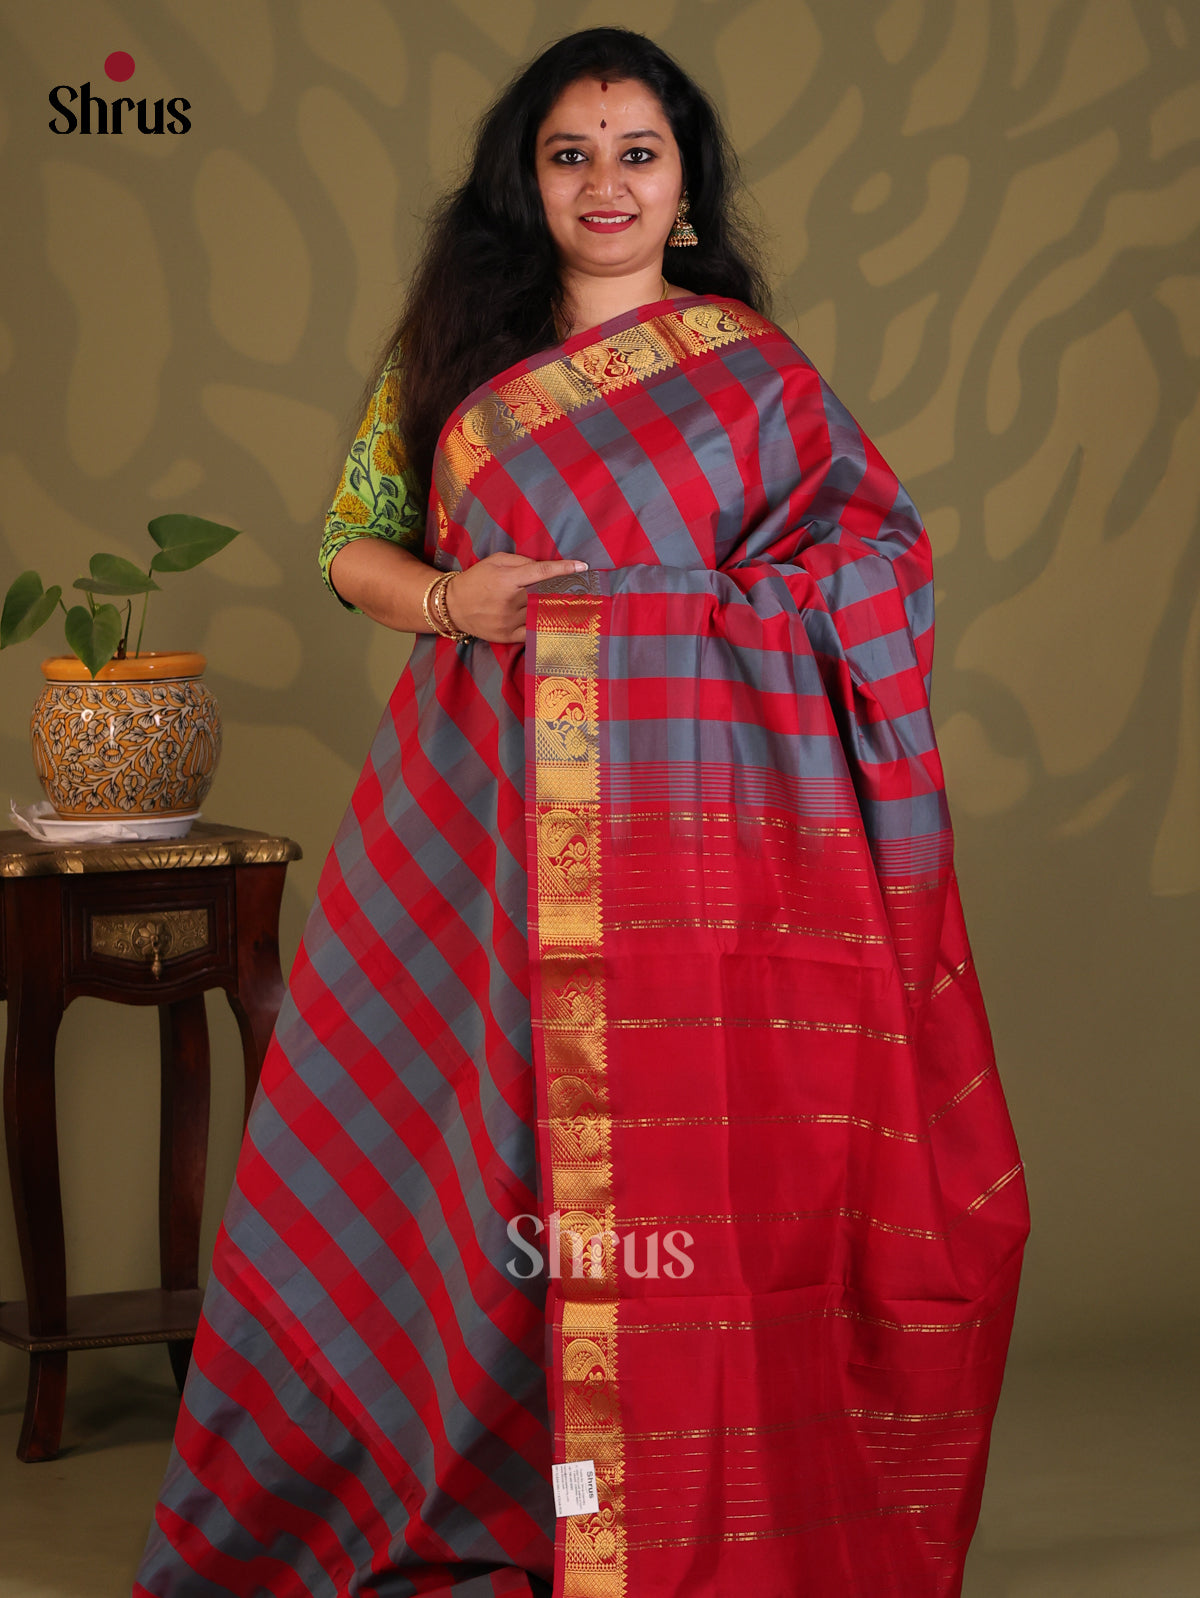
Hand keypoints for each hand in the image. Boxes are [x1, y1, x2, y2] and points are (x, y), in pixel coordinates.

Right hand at [443, 552, 588, 643]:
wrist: (452, 606)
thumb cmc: (476, 579)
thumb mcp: (495, 561)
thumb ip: (521, 562)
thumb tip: (544, 568)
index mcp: (506, 580)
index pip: (541, 573)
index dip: (564, 569)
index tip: (582, 567)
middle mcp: (509, 602)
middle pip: (545, 595)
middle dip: (564, 590)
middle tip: (582, 587)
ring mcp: (508, 622)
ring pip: (541, 614)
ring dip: (557, 608)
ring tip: (573, 604)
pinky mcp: (507, 636)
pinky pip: (533, 632)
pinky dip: (544, 626)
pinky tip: (556, 621)